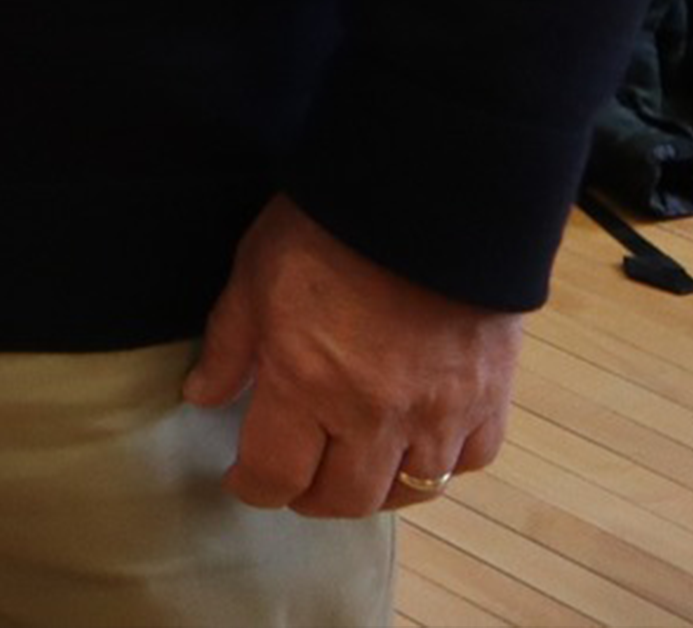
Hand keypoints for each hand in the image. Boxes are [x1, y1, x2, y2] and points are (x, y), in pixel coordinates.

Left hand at [184, 196, 522, 515]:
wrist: (428, 195)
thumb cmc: (328, 228)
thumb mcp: (254, 276)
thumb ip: (230, 345)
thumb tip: (202, 396)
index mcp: (308, 385)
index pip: (277, 474)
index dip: (254, 487)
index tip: (244, 480)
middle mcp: (376, 414)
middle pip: (345, 499)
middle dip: (311, 497)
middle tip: (297, 479)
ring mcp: (440, 412)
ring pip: (411, 491)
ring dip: (376, 489)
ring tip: (354, 468)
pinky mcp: (491, 398)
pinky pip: (470, 461)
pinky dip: (442, 463)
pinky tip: (418, 444)